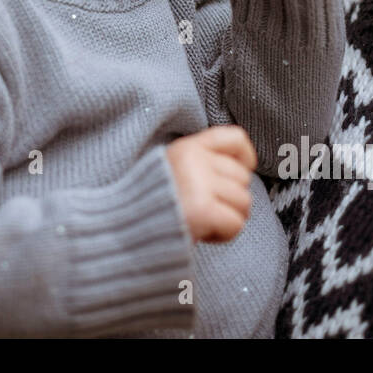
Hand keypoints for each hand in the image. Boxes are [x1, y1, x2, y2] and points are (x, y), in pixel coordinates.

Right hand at [165, 125, 256, 243]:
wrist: (127, 228)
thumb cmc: (156, 203)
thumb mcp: (175, 167)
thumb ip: (203, 162)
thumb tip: (243, 170)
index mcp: (188, 147)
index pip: (235, 138)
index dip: (246, 158)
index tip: (239, 175)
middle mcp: (196, 160)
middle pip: (243, 178)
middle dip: (231, 199)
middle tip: (206, 209)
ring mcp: (200, 183)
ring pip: (244, 202)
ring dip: (228, 218)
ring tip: (204, 222)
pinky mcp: (203, 209)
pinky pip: (236, 224)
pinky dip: (224, 234)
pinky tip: (204, 233)